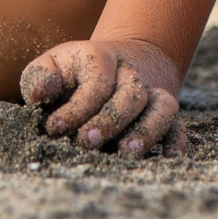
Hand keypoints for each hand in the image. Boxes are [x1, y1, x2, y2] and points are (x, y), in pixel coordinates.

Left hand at [20, 40, 184, 157]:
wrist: (117, 63)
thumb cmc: (73, 74)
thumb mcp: (53, 65)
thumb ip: (41, 78)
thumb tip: (40, 94)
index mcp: (101, 59)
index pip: (96, 83)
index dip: (77, 107)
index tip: (54, 127)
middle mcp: (131, 75)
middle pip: (131, 95)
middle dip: (109, 120)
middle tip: (87, 142)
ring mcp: (151, 94)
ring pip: (162, 107)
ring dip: (147, 130)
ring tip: (127, 152)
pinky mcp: (162, 113)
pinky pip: (177, 125)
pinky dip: (176, 141)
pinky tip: (168, 159)